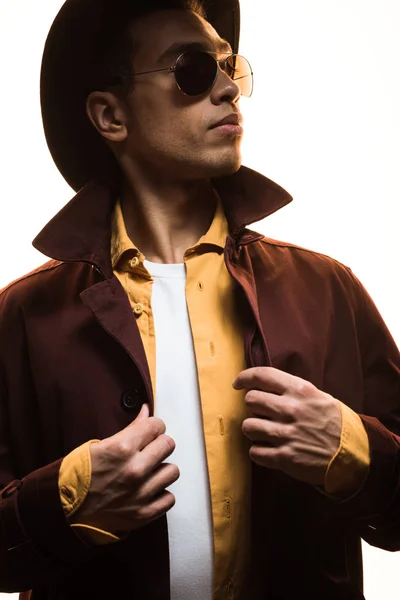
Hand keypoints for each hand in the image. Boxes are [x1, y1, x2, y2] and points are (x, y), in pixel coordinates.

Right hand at [74, 404, 178, 534]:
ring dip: (161, 470)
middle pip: (168, 445)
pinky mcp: (143, 514)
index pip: (157, 425)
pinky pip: (169, 498)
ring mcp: (140, 493)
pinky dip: (160, 494)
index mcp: (122, 448)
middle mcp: (134, 470)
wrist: (63, 510)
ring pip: (172, 471)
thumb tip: (146, 411)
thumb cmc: (78, 475)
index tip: (148, 432)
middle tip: (147, 451)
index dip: (152, 427)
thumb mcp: (98, 445)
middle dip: (158, 445)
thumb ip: (129, 428)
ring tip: (148, 472)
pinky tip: (148, 490)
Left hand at [233, 367, 341, 485]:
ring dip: (254, 430)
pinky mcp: (284, 457)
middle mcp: (290, 410)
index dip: (244, 377)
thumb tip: (267, 386)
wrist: (353, 455)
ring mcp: (286, 434)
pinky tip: (269, 450)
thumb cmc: (337, 424)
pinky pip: (255, 452)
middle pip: (251, 400)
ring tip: (266, 433)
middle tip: (262, 413)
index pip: (262, 375)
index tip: (237, 383)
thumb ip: (294, 391)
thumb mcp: (319, 397)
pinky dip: (259, 452)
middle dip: (253, 407)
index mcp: (300, 391)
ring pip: (248, 426)